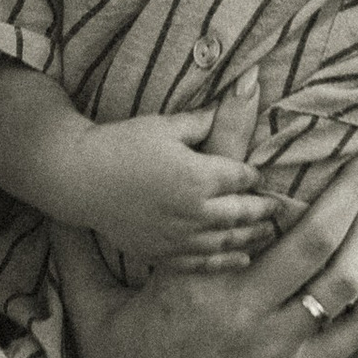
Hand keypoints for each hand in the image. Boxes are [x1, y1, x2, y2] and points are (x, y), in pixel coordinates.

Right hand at [54, 133, 357, 357]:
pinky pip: (351, 334)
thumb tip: (53, 204)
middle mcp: (242, 313)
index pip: (230, 202)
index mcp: (194, 284)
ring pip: (341, 282)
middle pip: (314, 238)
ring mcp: (277, 350)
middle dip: (352, 191)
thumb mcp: (92, 308)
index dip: (245, 143)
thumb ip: (76, 250)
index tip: (265, 96)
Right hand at [67, 111, 281, 272]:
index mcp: (200, 176)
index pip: (242, 178)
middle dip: (264, 211)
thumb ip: (207, 119)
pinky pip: (203, 264)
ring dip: (253, 238)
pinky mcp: (162, 255)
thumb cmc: (122, 143)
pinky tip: (242, 259)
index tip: (263, 177)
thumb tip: (244, 93)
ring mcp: (179, 238)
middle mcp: (195, 212)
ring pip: (228, 242)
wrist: (78, 178)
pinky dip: (227, 263)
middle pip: (243, 214)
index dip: (256, 177)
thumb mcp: (167, 125)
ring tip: (269, 233)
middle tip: (279, 209)